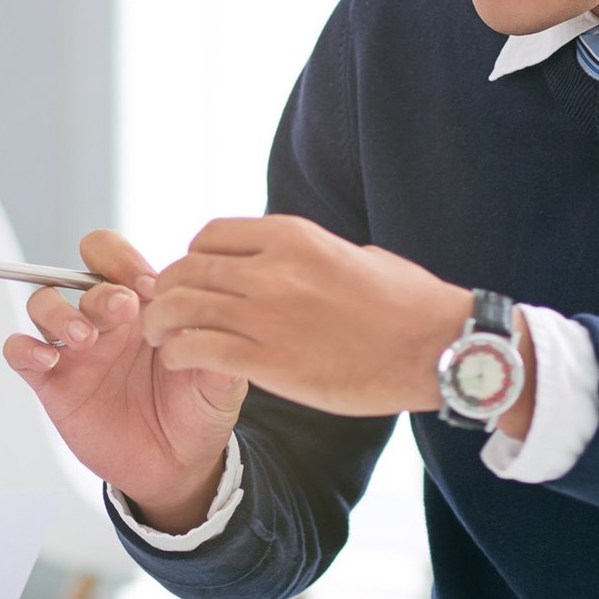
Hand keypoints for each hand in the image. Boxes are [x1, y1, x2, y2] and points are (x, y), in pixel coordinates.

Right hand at [3, 230, 245, 531]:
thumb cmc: (198, 411)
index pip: (114, 257)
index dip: (124, 261)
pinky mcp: (54, 384)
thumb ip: (216, 348)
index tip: (149, 287)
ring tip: (85, 337)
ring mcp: (76, 351)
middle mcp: (103, 321)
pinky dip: (24, 348)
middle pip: (76, 276)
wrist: (179, 466)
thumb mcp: (220, 381)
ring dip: (58, 312)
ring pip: (42, 304)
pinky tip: (48, 359)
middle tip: (121, 309)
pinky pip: (19, 352)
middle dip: (98, 288)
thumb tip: (213, 319)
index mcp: (141, 306)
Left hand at [143, 215, 475, 415]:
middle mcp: (272, 270)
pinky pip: (198, 350)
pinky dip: (179, 354)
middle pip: (187, 271)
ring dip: (161, 323)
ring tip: (160, 337)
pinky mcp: (270, 361)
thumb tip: (284, 257)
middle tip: (165, 310)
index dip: (193, 259)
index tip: (196, 280)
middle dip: (168, 291)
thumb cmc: (407, 302)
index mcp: (292, 236)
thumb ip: (308, 253)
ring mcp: (268, 315)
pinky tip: (181, 361)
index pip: (209, 237)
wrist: (439, 346)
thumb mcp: (352, 253)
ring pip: (180, 308)